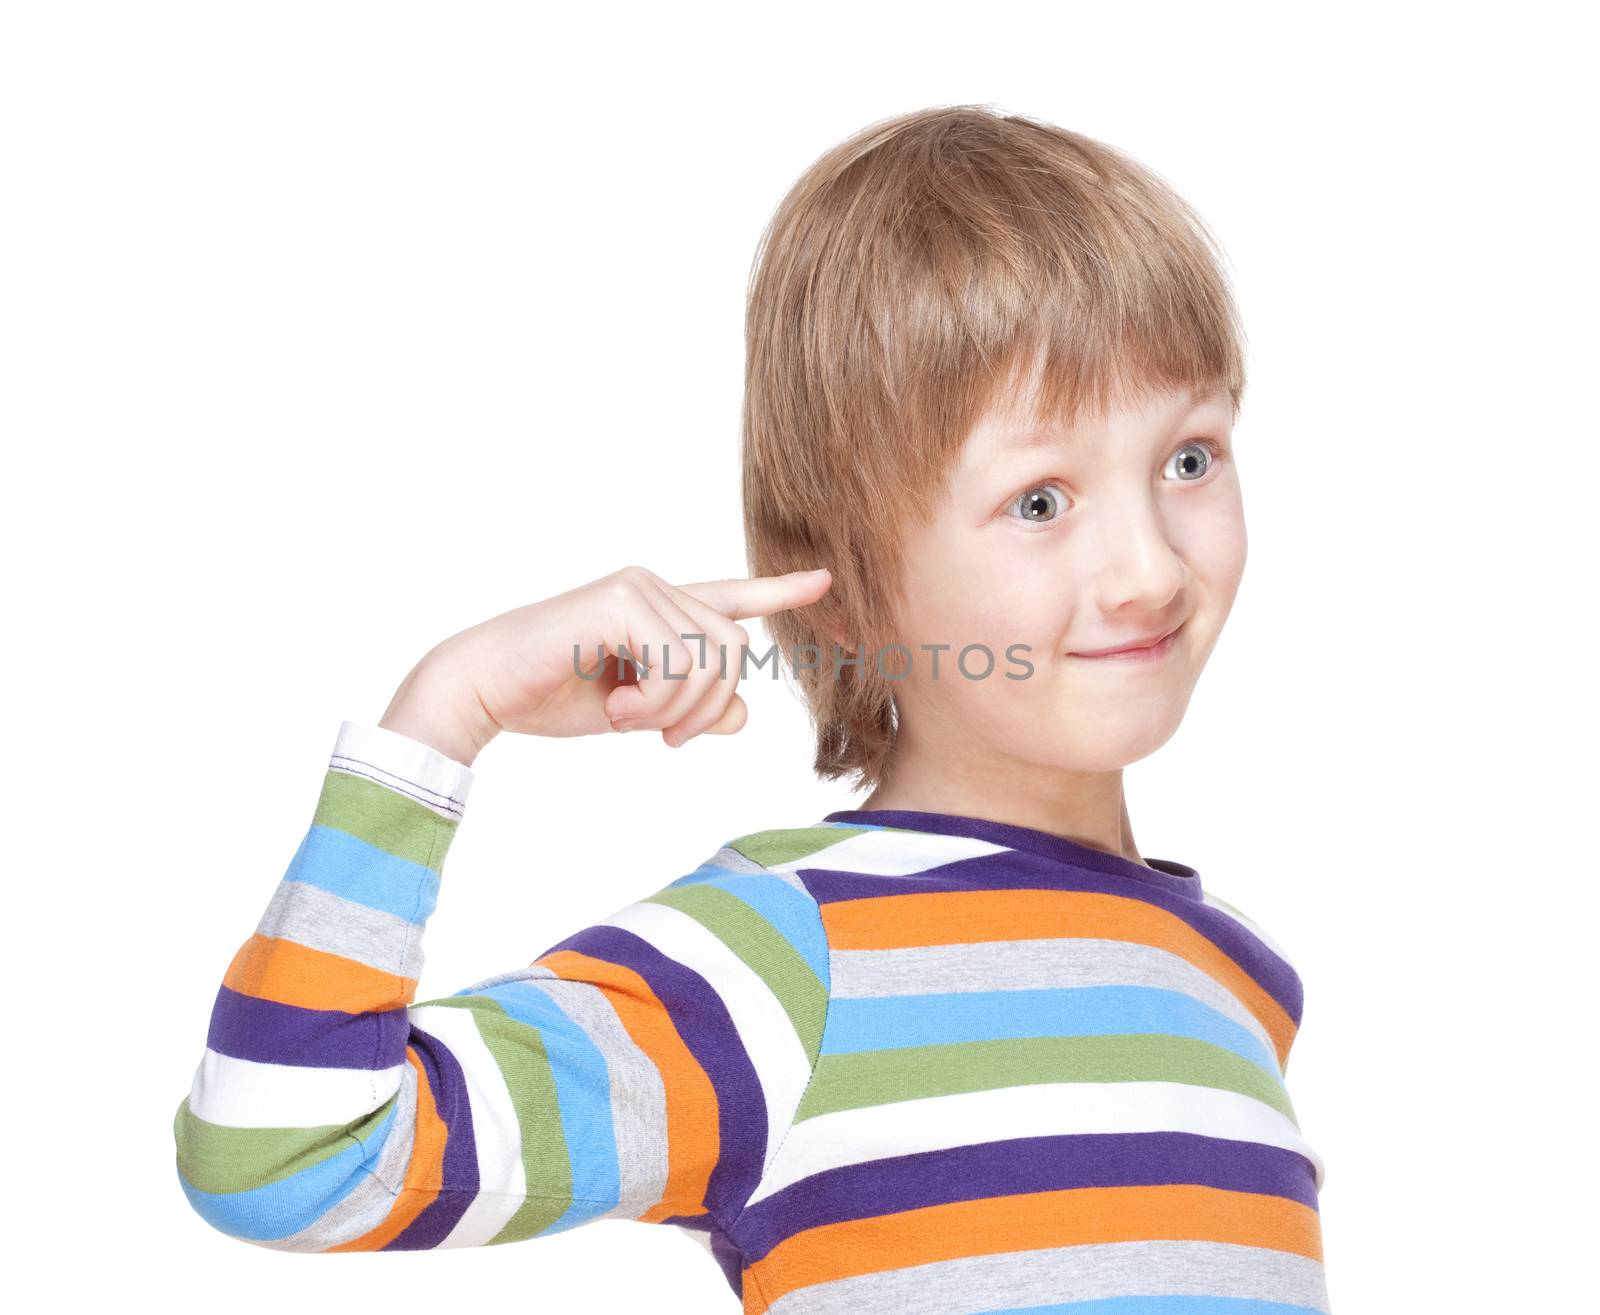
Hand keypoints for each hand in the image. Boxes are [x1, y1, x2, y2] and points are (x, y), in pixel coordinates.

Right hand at [379, 564, 832, 763]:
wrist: (485, 691)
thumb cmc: (551, 698)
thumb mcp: (638, 713)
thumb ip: (690, 708)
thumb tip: (742, 714)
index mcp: (660, 611)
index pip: (732, 598)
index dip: (781, 592)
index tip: (825, 580)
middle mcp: (656, 588)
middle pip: (736, 653)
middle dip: (707, 709)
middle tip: (662, 736)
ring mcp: (640, 588)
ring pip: (713, 662)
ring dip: (676, 711)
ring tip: (628, 716)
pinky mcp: (622, 600)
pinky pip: (679, 664)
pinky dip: (656, 702)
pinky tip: (616, 705)